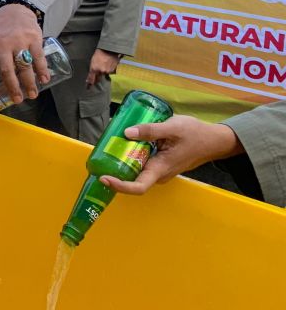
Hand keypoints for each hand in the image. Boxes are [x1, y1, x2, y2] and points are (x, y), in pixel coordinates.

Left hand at [0, 3, 47, 104]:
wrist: (14, 10)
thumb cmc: (1, 32)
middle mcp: (2, 46)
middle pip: (6, 70)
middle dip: (12, 87)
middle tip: (18, 100)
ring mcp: (18, 42)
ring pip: (23, 66)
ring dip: (29, 82)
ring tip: (32, 94)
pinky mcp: (32, 38)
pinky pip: (38, 56)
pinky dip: (42, 70)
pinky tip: (45, 79)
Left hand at [86, 49, 121, 87]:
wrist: (109, 50)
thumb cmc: (99, 54)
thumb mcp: (92, 61)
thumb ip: (92, 69)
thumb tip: (91, 75)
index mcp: (94, 69)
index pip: (91, 79)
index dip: (89, 84)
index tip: (88, 88)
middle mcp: (101, 72)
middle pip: (98, 78)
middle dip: (97, 78)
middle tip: (98, 73)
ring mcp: (108, 71)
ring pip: (105, 74)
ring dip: (104, 71)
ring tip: (105, 64)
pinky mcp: (113, 70)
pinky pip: (110, 72)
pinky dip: (109, 69)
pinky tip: (109, 64)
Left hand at [100, 116, 243, 194]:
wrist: (213, 140)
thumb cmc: (195, 134)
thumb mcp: (172, 127)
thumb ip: (150, 130)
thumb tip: (127, 133)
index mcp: (161, 169)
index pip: (138, 187)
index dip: (119, 186)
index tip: (104, 178)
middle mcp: (159, 174)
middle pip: (132, 178)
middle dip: (114, 169)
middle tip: (100, 153)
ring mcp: (159, 169)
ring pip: (136, 169)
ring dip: (121, 160)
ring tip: (109, 144)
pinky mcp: (160, 163)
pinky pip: (141, 162)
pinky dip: (131, 154)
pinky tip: (124, 141)